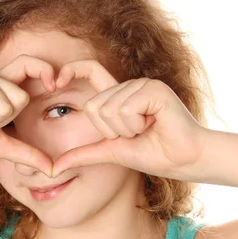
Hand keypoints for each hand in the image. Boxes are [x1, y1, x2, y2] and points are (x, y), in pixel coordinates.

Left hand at [51, 60, 209, 180]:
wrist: (184, 161)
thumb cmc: (154, 155)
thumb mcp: (111, 152)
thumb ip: (83, 154)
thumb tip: (53, 168)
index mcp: (118, 96)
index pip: (89, 70)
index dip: (71, 71)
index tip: (54, 83)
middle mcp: (129, 86)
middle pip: (94, 106)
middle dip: (112, 131)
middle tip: (136, 133)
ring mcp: (142, 84)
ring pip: (109, 109)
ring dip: (127, 130)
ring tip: (147, 130)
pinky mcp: (153, 89)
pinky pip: (126, 109)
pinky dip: (136, 125)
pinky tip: (154, 124)